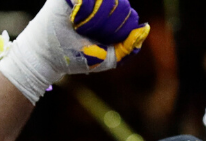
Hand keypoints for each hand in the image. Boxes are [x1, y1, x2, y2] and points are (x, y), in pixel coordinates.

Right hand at [0, 0, 148, 102]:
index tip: (106, 41)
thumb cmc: (79, 57)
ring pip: (109, 0)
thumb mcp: (111, 57)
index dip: (123, 29)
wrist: (48, 58)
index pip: (130, 15)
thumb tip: (145, 27)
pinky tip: (77, 21)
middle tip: (93, 35)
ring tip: (83, 29)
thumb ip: (129, 45)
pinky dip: (87, 12)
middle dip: (112, 25)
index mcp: (109, 18)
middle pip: (123, 5)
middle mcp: (98, 4)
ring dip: (99, 19)